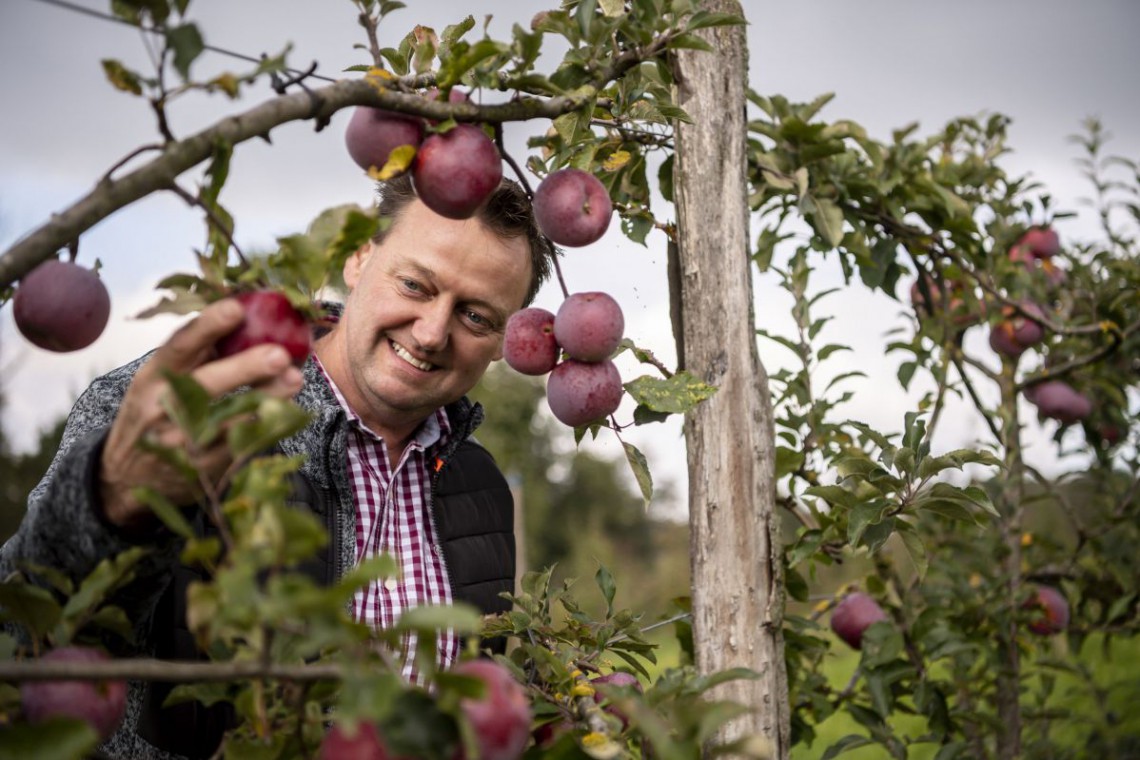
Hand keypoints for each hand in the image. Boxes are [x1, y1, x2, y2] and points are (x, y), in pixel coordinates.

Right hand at [99, 298, 305, 529]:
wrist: (129, 474)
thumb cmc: (156, 410)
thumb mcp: (161, 379)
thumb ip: (197, 353)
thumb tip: (248, 314)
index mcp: (153, 376)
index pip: (179, 346)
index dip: (207, 326)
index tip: (237, 308)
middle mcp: (164, 406)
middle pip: (206, 384)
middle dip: (245, 368)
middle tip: (280, 354)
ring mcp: (183, 439)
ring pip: (230, 418)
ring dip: (267, 398)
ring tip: (294, 379)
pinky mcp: (204, 466)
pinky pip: (239, 445)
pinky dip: (265, 426)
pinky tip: (288, 412)